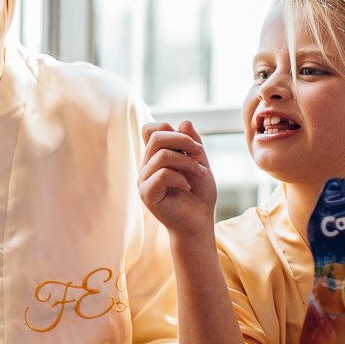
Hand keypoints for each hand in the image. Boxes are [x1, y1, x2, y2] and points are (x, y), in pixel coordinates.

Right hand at [139, 120, 217, 239]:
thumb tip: (184, 121)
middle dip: (183, 140)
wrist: (199, 222)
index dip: (171, 129)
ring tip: (200, 173)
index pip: (151, 129)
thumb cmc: (199, 195)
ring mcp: (144, 180)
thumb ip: (192, 143)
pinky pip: (162, 174)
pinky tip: (187, 188)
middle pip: (156, 136)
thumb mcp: (200, 163)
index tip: (192, 145)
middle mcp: (146, 166)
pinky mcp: (146, 194)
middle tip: (200, 153)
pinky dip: (180, 178)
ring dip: (187, 162)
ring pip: (161, 155)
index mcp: (156, 156)